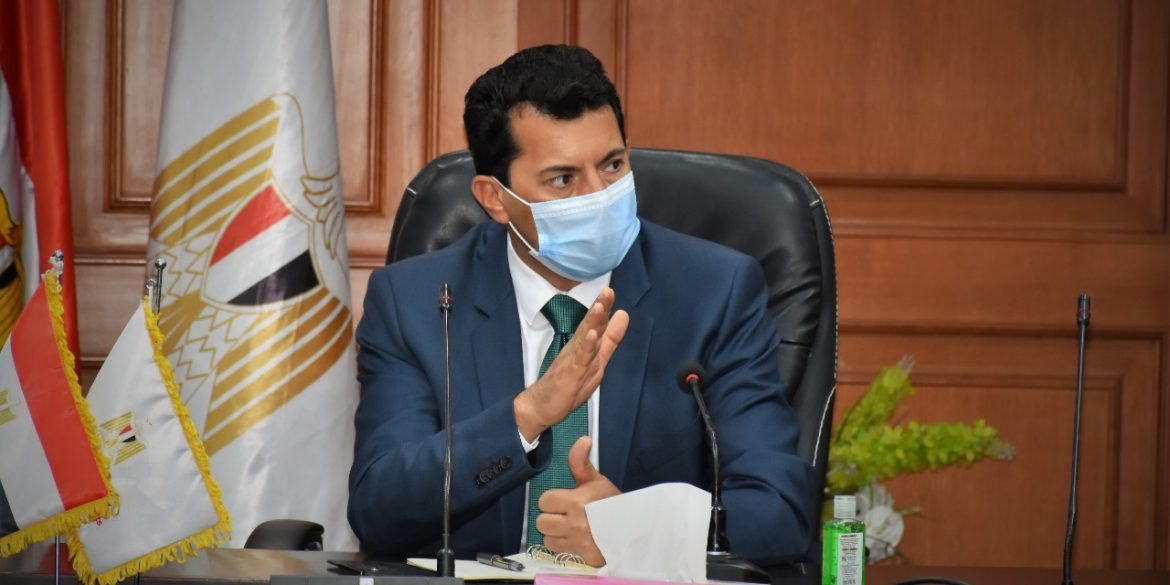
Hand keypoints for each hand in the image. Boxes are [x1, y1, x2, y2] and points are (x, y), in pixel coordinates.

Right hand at [514, 288, 627, 439]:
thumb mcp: (597, 359)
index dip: (604, 307)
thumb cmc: (569, 383)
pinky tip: (591, 336)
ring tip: (600, 306)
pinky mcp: (570, 374)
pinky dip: (585, 347)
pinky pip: (579, 359)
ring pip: (585, 339)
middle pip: (590, 325)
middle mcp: (578, 349)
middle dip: (599, 308)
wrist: (542, 405)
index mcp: (586, 345)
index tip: (610, 291)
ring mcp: (573, 361)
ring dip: (592, 322)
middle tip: (607, 291)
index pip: (597, 322)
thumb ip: (611, 338)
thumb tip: (623, 315)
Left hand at [536, 437, 618, 566]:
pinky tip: (575, 540)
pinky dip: (565, 547)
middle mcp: (575, 524)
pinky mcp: (583, 557)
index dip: (552, 500)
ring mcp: (578, 543)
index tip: (563, 501)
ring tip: (569, 528)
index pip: (545, 501)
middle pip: (541, 522)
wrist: (635, 526)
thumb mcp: (596, 480)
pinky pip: (560, 552)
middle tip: (565, 515)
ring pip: (548, 539)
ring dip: (555, 534)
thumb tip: (583, 439)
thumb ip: (580, 461)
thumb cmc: (613, 502)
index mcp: (576, 502)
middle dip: (551, 518)